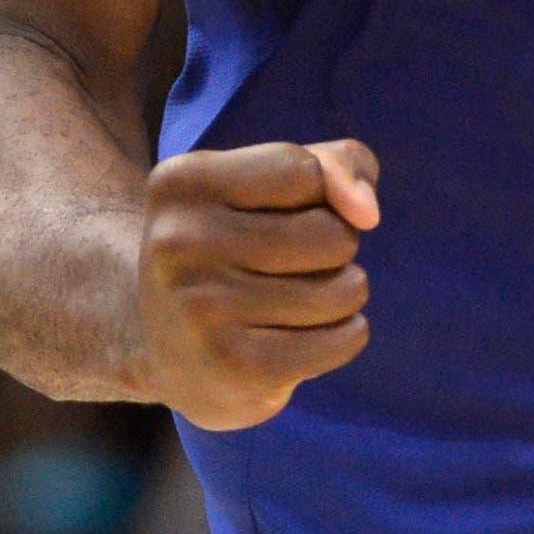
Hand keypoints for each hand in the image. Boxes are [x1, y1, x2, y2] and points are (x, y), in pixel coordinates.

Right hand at [136, 139, 378, 430]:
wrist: (165, 348)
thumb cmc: (232, 250)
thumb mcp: (265, 187)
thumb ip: (332, 165)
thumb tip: (367, 211)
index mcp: (182, 183)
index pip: (304, 171)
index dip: (318, 195)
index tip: (283, 215)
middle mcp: (180, 243)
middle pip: (331, 233)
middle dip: (335, 247)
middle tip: (291, 267)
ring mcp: (203, 310)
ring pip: (345, 288)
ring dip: (344, 293)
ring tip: (299, 302)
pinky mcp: (237, 368)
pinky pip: (345, 338)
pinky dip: (345, 335)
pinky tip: (306, 338)